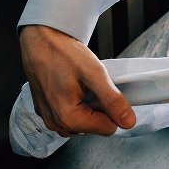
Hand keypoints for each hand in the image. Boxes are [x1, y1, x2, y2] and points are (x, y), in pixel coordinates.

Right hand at [19, 25, 135, 136]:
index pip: (108, 128)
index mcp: (68, 118)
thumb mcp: (95, 74)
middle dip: (98, 108)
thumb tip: (128, 122)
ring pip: (83, 122)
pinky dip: (74, 104)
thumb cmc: (63, 53)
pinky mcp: (45, 112)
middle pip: (95, 127)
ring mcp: (49, 119)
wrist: (40, 40)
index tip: (102, 90)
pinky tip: (70, 87)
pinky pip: (70, 116)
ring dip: (87, 107)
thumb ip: (112, 101)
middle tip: (89, 86)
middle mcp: (56, 124)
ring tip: (79, 85)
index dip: (112, 109)